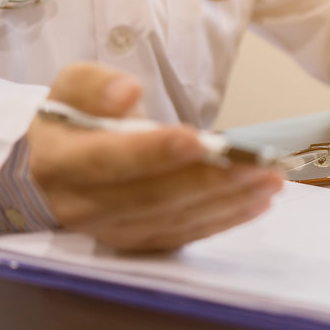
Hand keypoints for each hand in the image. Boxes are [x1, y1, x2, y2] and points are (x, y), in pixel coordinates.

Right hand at [28, 62, 282, 250]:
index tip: (200, 140)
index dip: (155, 153)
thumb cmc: (78, 118)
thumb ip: (95, 84)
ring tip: (270, 180)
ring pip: (175, 220)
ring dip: (228, 201)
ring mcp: (112, 232)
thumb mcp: (74, 86)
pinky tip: (258, 202)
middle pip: (152, 198)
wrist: (65, 160)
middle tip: (258, 164)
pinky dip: (225, 220)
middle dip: (210, 181)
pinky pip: (186, 235)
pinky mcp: (139, 244)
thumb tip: (126, 92)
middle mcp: (81, 207)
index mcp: (59, 163)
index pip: (109, 161)